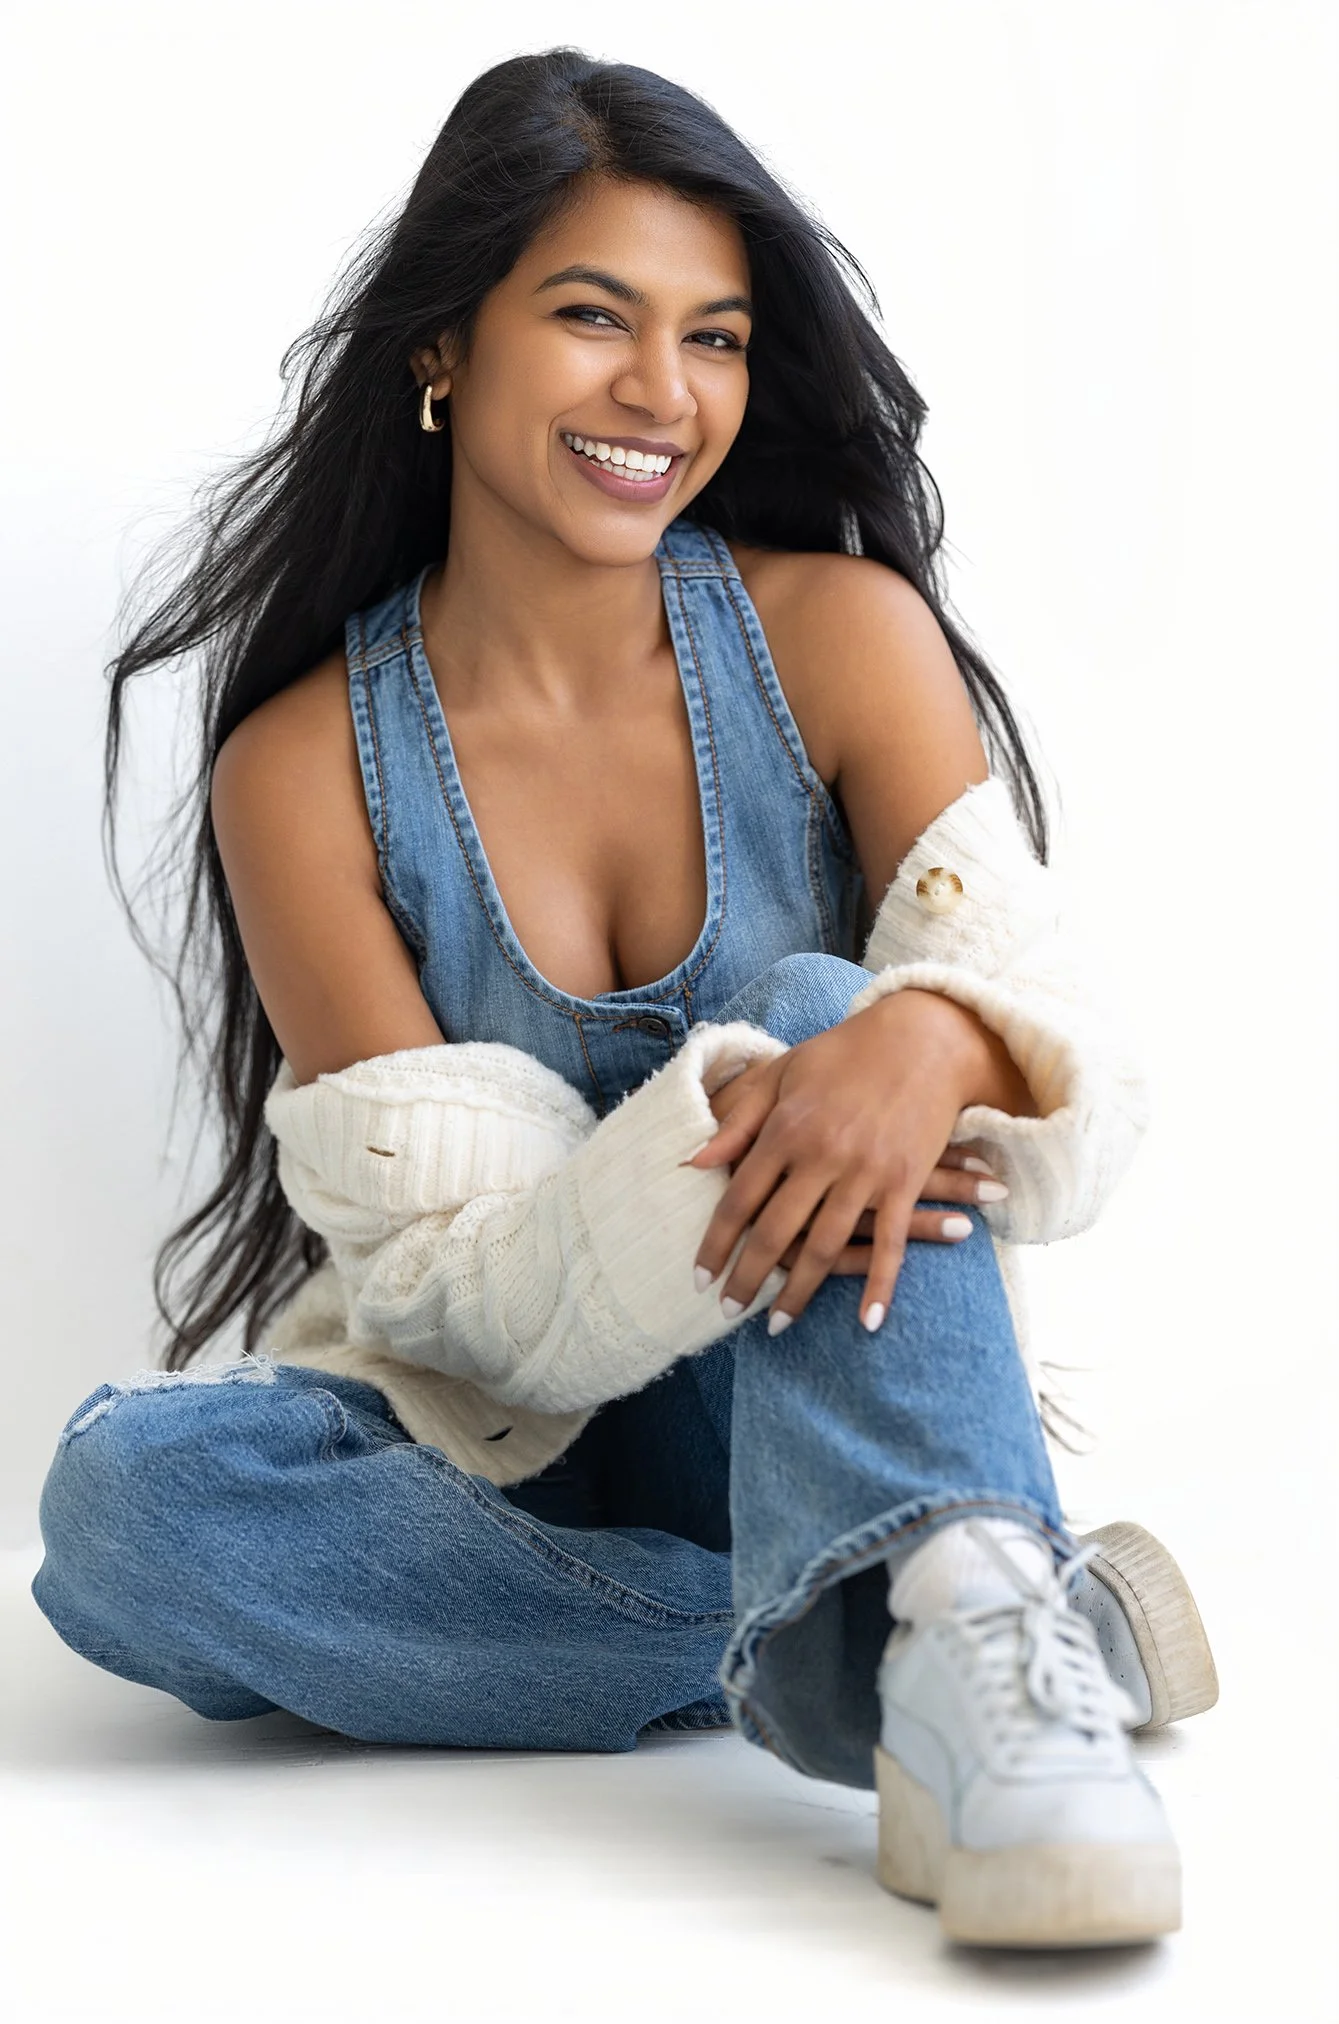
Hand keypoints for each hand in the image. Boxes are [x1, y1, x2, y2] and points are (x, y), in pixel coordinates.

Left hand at [683, 990, 1011, 1332]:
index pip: (738, 1200)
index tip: (698, 1277)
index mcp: (786, 1129)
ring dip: (799, 1293)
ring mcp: (865, 1173)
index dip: (715, 1243)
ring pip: (825, 1247)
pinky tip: (866, 1324)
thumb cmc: (843, 1054)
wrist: (923, 1038)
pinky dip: (879, 1287)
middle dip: (746, 1278)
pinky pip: (891, 1245)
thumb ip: (738, 1122)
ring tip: (775, 1324)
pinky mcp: (905, 1182)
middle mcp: (821, 1156)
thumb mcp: (782, 1075)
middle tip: (725, 1311)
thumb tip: (693, 1163)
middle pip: (775, 1232)